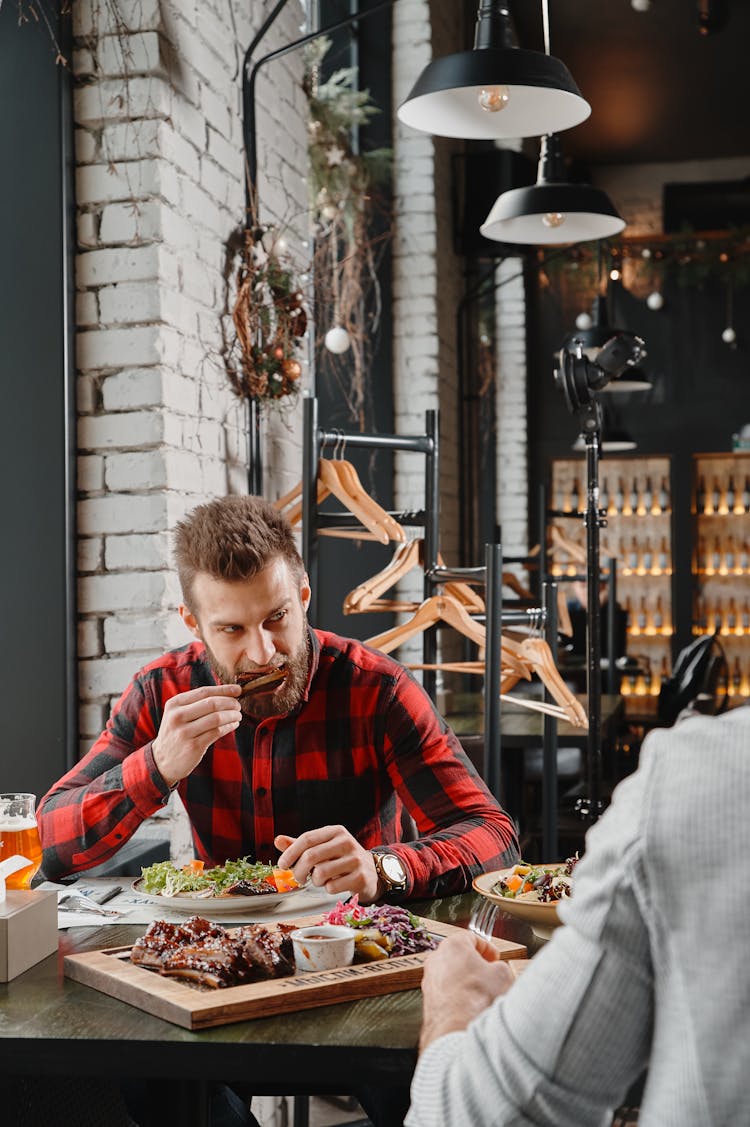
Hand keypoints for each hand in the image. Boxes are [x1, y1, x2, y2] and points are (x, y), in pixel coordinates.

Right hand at [152, 684, 241, 787]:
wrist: (162, 760)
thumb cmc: (177, 733)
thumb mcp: (178, 714)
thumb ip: (197, 703)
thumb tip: (228, 693)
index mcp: (174, 704)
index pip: (204, 692)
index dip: (224, 690)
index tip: (238, 690)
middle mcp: (177, 716)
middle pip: (212, 703)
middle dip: (230, 703)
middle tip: (238, 706)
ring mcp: (184, 732)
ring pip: (217, 718)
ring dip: (232, 715)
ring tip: (238, 716)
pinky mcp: (193, 746)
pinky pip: (217, 732)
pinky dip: (229, 727)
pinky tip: (233, 725)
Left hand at [274, 825, 380, 901]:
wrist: (371, 872)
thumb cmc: (341, 859)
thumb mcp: (323, 847)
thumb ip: (300, 845)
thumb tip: (277, 840)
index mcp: (335, 831)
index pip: (307, 838)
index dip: (291, 852)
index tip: (282, 864)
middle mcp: (346, 842)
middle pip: (311, 856)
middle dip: (299, 870)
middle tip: (299, 878)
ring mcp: (355, 859)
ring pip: (320, 873)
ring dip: (316, 881)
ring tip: (322, 879)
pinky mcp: (360, 877)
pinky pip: (332, 887)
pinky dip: (328, 889)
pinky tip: (335, 884)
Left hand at [419, 932, 513, 1052]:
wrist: (456, 1031)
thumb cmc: (476, 1000)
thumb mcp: (502, 975)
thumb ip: (500, 967)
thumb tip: (498, 971)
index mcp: (453, 946)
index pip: (471, 937)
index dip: (487, 947)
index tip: (494, 956)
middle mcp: (436, 961)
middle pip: (458, 957)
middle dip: (475, 965)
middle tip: (489, 974)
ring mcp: (430, 982)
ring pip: (451, 976)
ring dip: (466, 983)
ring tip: (483, 996)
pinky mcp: (428, 1002)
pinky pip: (446, 995)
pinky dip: (458, 998)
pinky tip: (472, 1009)